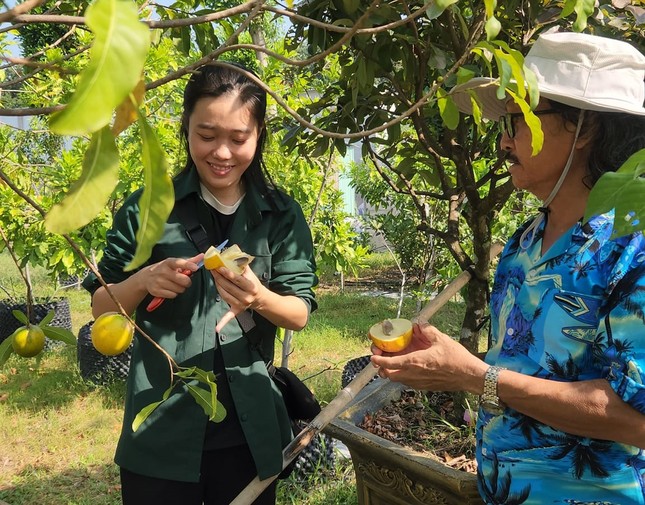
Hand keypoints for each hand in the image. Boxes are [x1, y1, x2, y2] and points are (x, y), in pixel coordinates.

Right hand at [144, 253, 203, 298]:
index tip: (195, 268)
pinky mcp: (156, 291)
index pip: (179, 263)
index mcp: (168, 262)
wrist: (145, 277)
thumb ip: (189, 261)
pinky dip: (174, 293)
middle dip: (187, 282)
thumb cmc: (164, 269)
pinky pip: (173, 295)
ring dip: (180, 288)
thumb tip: (202, 256)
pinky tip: (169, 289)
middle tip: (184, 281)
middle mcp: (163, 271)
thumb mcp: (174, 263)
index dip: (188, 265)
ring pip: (179, 289)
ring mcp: (159, 281)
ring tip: (175, 284)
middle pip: (183, 280)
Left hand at [211, 265, 264, 331]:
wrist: (260, 299)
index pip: (236, 279)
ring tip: (213, 276)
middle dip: (219, 277)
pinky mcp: (236, 311)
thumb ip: (242, 264)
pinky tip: (216, 329)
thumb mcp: (251, 273)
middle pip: (228, 286)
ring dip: (217, 285)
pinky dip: (223, 323)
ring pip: (224, 295)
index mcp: (251, 287)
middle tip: (212, 268)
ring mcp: (241, 305)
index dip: (227, 273)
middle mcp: (246, 297)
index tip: (219, 267)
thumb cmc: (253, 283)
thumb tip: (234, 254)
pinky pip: (229, 317)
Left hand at [370, 323, 487, 393]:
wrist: (470, 377)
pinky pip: (408, 382)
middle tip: (382, 357)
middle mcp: (414, 375)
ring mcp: (419, 383)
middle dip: (382, 367)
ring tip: (393, 361)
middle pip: (390, 374)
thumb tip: (419, 324)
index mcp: (415, 362)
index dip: (378, 360)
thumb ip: (427, 331)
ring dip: (392, 371)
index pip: (390, 363)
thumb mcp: (441, 339)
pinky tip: (409, 366)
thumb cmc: (457, 359)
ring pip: (398, 379)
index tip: (373, 356)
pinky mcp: (425, 387)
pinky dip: (403, 375)